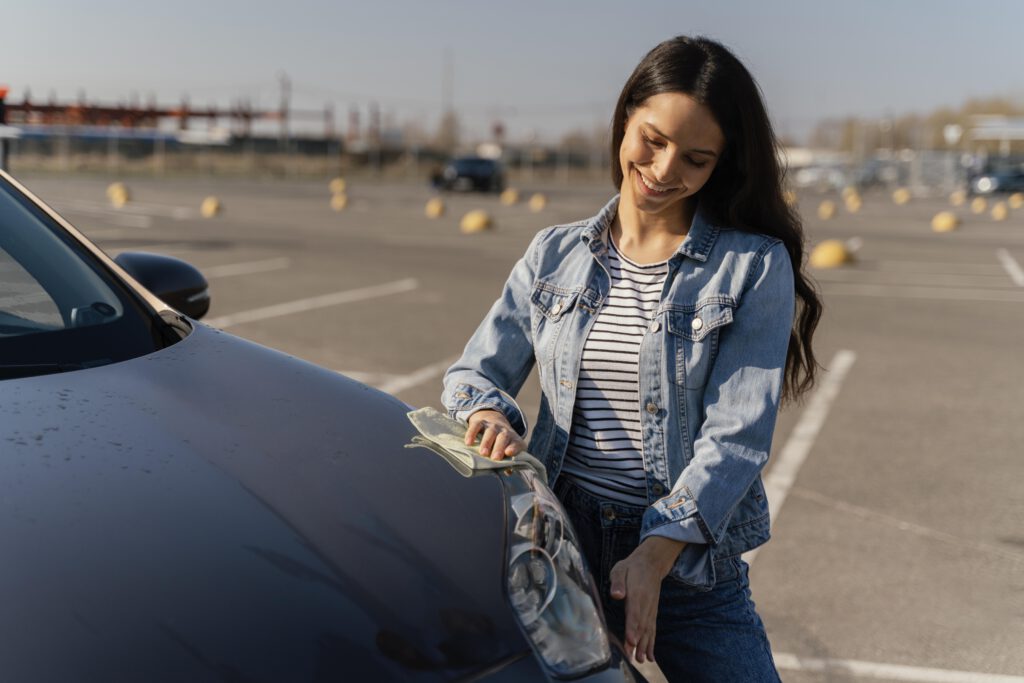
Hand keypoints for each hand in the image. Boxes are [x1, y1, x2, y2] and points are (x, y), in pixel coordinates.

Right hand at [464, 410, 525, 460]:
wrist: (494, 420)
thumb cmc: (502, 443)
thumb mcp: (508, 451)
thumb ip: (508, 463)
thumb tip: (508, 472)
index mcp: (514, 439)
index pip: (516, 443)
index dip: (514, 448)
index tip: (508, 453)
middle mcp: (504, 431)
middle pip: (503, 437)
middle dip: (499, 447)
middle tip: (495, 458)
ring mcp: (492, 426)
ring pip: (490, 432)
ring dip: (487, 443)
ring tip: (483, 453)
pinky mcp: (481, 422)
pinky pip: (477, 426)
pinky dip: (472, 434)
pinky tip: (468, 443)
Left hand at [608, 536, 684, 663]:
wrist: (651, 563)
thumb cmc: (631, 567)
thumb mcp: (620, 569)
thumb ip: (618, 582)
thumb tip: (617, 594)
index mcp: (637, 593)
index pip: (634, 612)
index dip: (632, 626)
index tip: (631, 639)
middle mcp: (646, 604)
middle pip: (641, 625)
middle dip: (637, 642)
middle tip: (632, 657)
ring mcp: (651, 609)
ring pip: (648, 630)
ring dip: (645, 646)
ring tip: (641, 660)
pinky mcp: (652, 612)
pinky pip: (652, 629)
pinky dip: (651, 643)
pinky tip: (650, 656)